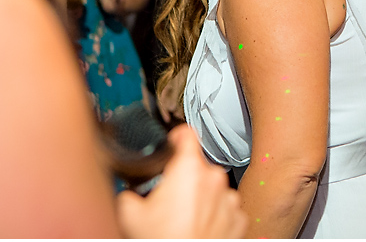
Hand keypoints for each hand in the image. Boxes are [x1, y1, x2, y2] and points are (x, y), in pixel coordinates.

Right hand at [117, 126, 247, 237]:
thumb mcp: (129, 213)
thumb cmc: (163, 240)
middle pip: (197, 167)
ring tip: (183, 219)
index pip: (186, 134)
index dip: (177, 136)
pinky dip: (214, 215)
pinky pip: (225, 209)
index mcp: (189, 169)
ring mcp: (230, 200)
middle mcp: (214, 179)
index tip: (174, 141)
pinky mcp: (239, 220)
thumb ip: (128, 192)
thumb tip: (126, 191)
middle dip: (184, 179)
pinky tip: (197, 228)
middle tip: (168, 200)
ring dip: (201, 198)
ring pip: (213, 189)